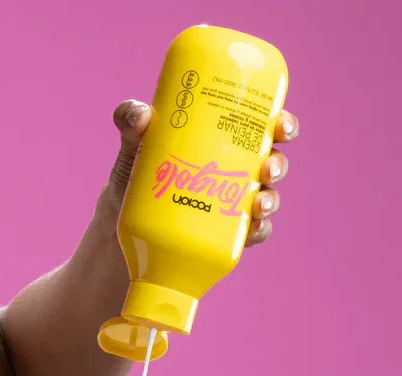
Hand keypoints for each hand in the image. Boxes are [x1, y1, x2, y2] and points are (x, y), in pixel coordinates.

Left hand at [96, 98, 298, 246]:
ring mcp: (230, 204)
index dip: (282, 124)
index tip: (281, 125)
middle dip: (279, 165)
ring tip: (259, 205)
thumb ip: (131, 121)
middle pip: (271, 163)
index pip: (261, 127)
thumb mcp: (133, 145)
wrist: (120, 224)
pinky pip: (251, 233)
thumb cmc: (134, 175)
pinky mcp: (223, 234)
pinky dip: (258, 231)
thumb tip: (141, 114)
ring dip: (271, 201)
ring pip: (266, 199)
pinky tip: (253, 230)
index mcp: (222, 141)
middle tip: (267, 169)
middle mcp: (233, 172)